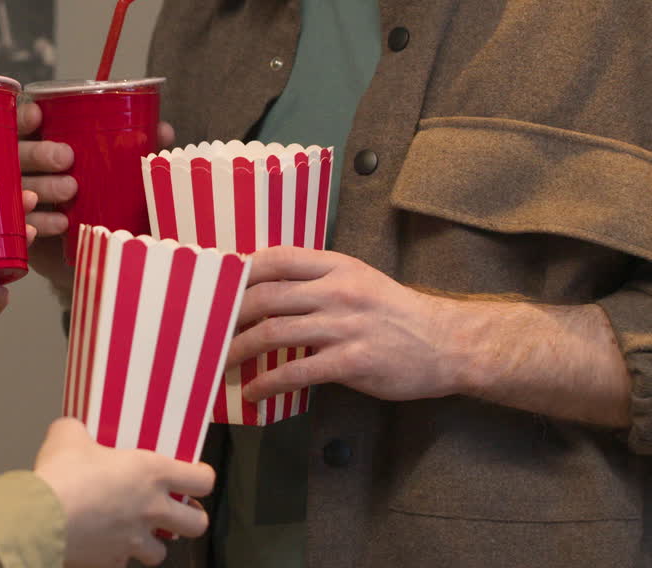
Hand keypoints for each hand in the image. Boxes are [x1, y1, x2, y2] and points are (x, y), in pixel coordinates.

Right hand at [18, 102, 175, 292]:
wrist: (98, 258)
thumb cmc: (106, 208)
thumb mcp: (122, 180)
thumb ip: (137, 155)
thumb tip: (164, 131)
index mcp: (42, 151)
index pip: (23, 127)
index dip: (25, 117)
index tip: (39, 115)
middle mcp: (25, 175)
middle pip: (17, 156)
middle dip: (39, 153)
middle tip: (67, 158)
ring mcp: (19, 206)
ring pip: (16, 191)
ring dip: (40, 187)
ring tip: (70, 192)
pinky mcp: (21, 238)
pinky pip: (16, 232)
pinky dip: (29, 229)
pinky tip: (46, 229)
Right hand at [34, 418, 213, 566]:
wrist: (41, 518)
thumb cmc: (62, 476)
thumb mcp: (69, 435)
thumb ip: (78, 429)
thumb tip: (71, 428)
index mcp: (151, 473)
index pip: (202, 480)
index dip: (202, 477)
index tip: (196, 475)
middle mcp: (151, 509)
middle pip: (197, 524)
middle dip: (191, 518)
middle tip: (178, 511)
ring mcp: (133, 540)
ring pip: (162, 553)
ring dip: (153, 543)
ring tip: (140, 533)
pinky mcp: (111, 562)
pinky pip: (122, 563)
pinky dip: (116, 556)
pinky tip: (104, 544)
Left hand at [226, 247, 464, 403]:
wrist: (446, 343)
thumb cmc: (393, 313)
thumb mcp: (357, 280)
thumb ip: (316, 279)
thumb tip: (263, 288)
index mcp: (336, 266)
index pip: (277, 258)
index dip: (241, 271)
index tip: (216, 287)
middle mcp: (336, 291)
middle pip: (265, 296)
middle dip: (228, 315)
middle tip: (206, 330)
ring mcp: (344, 326)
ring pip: (273, 333)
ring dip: (238, 350)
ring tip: (219, 363)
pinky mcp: (351, 362)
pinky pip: (296, 372)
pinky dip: (267, 384)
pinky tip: (253, 392)